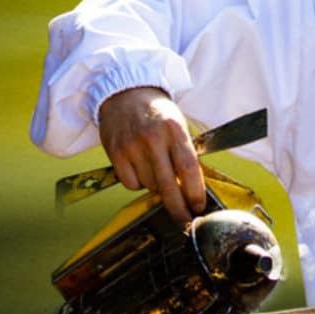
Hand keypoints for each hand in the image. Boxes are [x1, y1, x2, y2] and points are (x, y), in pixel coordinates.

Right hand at [98, 87, 206, 223]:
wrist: (125, 93)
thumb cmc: (157, 112)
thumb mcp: (178, 125)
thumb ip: (185, 152)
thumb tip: (192, 186)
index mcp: (175, 130)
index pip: (188, 168)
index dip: (195, 192)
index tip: (199, 207)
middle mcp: (153, 138)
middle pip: (168, 185)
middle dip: (179, 208)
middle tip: (186, 220)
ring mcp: (132, 146)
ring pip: (150, 186)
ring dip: (157, 188)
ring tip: (157, 170)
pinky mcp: (115, 153)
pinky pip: (130, 184)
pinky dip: (138, 183)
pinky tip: (140, 168)